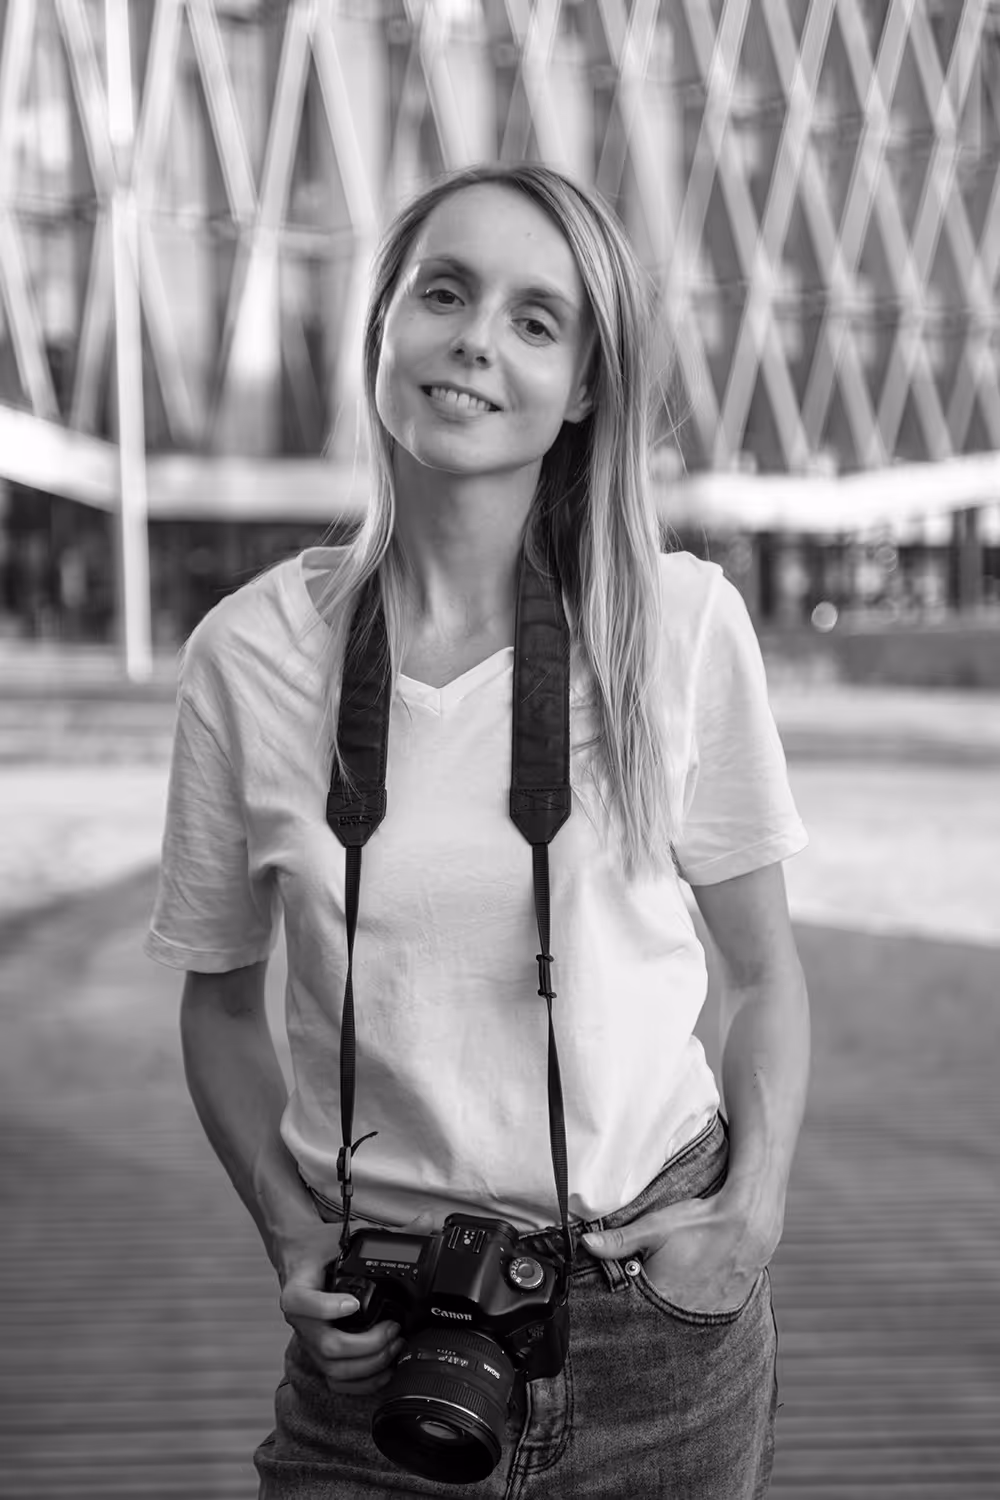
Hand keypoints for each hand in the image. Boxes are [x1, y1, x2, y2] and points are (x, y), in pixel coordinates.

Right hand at [279, 1209, 436, 1394]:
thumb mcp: (350, 1235)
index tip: (354, 1303)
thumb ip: (388, 1234)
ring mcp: (310, 1341)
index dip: (326, 1308)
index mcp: (298, 1286)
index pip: (301, 1303)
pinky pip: (337, 1381)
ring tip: (395, 1345)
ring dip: (369, 1363)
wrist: (300, 1259)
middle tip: (392, 1327)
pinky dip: (362, 1382)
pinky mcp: (320, 1356)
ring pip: (333, 1369)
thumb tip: (425, 1222)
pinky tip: (385, 1369)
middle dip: (366, 1343)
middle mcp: (301, 1320)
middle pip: (326, 1346)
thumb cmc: (322, 1249)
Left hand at [582, 1189, 771, 1315]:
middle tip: (644, 1296)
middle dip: (644, 1314)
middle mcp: (681, 1313)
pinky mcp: (723, 1314)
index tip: (616, 1302)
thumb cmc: (700, 1224)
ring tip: (669, 1296)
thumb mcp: (654, 1227)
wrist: (748, 1225)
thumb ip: (620, 1240)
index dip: (621, 1309)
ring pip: (677, 1322)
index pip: (630, 1313)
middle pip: (654, 1321)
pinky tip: (691, 1294)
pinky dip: (691, 1312)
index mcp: (659, 1295)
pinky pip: (700, 1321)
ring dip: (669, 1314)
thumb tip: (586, 1245)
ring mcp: (705, 1317)